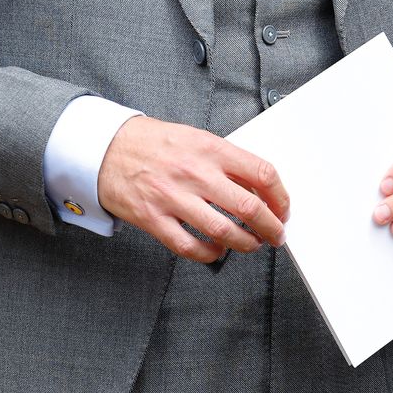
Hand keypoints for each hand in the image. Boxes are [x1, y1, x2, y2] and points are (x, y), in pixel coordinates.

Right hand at [96, 116, 288, 263]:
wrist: (109, 149)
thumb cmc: (156, 143)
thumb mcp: (198, 139)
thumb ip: (227, 161)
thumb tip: (258, 187)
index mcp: (212, 149)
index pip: (262, 173)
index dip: (280, 197)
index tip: (283, 209)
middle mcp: (196, 173)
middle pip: (248, 207)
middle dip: (270, 227)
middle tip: (276, 235)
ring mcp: (174, 197)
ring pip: (223, 231)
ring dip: (245, 243)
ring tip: (251, 244)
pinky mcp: (154, 219)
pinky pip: (189, 246)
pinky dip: (210, 254)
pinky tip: (217, 251)